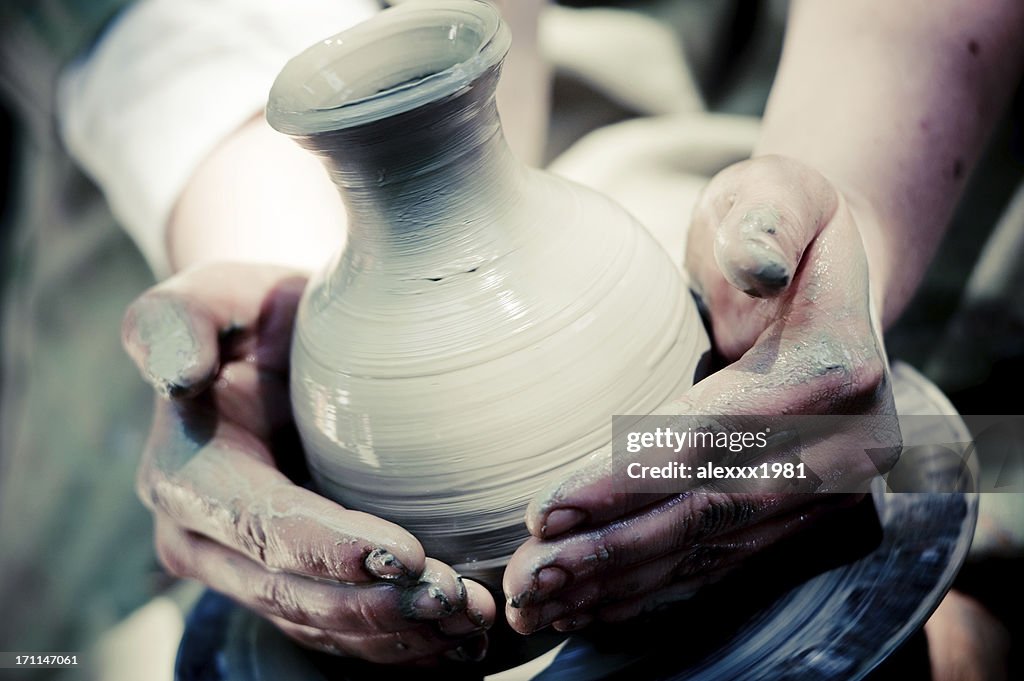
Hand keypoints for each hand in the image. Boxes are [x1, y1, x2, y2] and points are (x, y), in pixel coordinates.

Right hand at [123, 263, 493, 664]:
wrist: (278, 347)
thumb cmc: (256, 312)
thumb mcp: (217, 292)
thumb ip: (181, 318)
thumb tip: (178, 374)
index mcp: (187, 475)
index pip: (263, 526)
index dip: (332, 550)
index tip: (406, 555)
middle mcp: (204, 539)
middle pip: (294, 593)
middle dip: (377, 607)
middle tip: (457, 601)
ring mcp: (244, 571)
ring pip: (320, 626)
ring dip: (396, 633)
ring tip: (470, 621)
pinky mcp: (285, 585)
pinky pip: (336, 634)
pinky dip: (395, 644)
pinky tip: (452, 639)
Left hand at [503, 156, 899, 633]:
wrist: (827, 277)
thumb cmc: (783, 225)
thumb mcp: (779, 195)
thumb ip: (766, 222)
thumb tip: (753, 268)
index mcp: (838, 371)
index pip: (717, 437)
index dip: (629, 476)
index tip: (547, 508)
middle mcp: (845, 448)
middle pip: (710, 512)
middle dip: (611, 552)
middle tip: (524, 581)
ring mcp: (827, 491)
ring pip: (710, 551)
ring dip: (620, 585)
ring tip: (537, 604)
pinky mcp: (800, 514)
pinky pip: (721, 563)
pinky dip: (653, 590)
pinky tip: (590, 609)